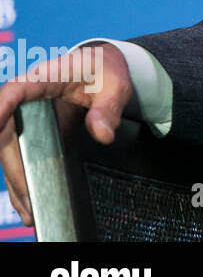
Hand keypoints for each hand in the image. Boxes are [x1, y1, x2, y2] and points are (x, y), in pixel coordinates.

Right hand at [0, 43, 133, 228]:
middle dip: (15, 164)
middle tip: (29, 192)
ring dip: (17, 179)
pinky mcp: (32, 132)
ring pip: (11, 151)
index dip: (1, 107)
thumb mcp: (116, 84)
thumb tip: (103, 133)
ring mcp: (26, 117)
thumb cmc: (105, 70)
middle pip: (8, 133)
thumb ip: (109, 107)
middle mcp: (27, 99)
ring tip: (31, 209)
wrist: (102, 67)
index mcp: (44, 78)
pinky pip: (22, 157)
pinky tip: (30, 204)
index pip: (14, 91)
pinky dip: (24, 179)